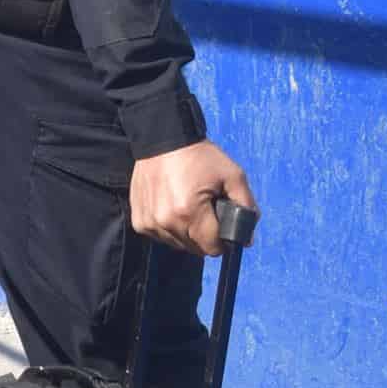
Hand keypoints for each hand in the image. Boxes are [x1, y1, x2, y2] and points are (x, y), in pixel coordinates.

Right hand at [129, 140, 255, 255]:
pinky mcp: (139, 221)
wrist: (162, 138)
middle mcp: (166, 222)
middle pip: (195, 249)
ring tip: (187, 206)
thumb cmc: (199, 156)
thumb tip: (247, 238)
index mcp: (190, 212)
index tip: (220, 223)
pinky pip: (160, 237)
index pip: (212, 248)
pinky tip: (171, 207)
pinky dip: (169, 228)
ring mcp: (150, 223)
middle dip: (204, 235)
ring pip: (177, 244)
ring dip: (186, 233)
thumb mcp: (233, 175)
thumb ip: (246, 206)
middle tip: (205, 210)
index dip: (221, 239)